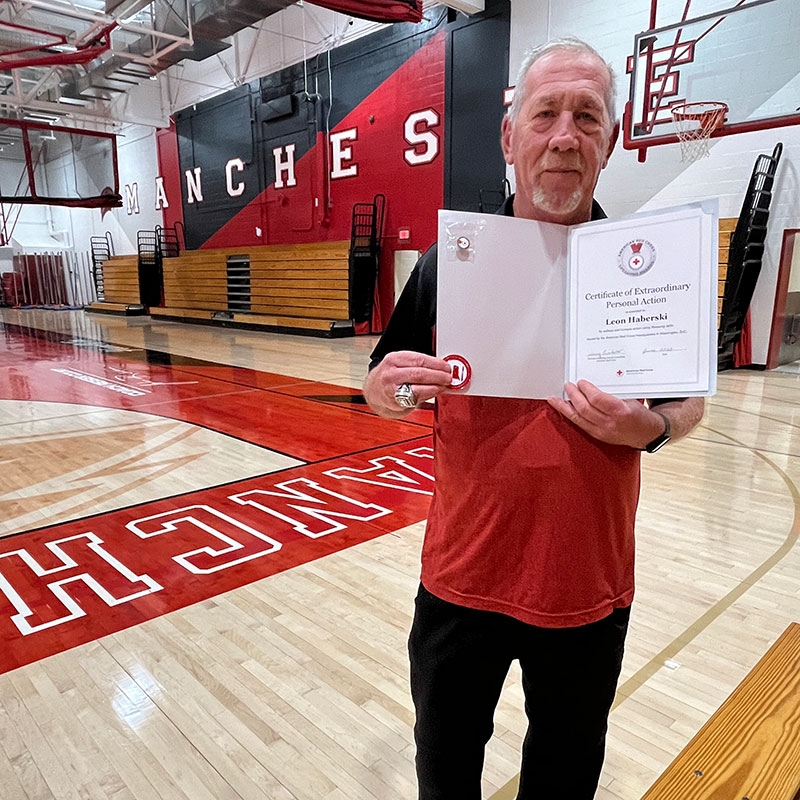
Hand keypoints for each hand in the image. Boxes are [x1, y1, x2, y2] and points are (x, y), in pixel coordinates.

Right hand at [364, 351, 453, 417]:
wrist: (374, 391)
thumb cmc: (390, 376)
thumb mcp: (399, 363)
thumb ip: (417, 363)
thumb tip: (440, 367)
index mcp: (393, 359)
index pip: (419, 359)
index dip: (436, 364)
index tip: (446, 367)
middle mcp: (391, 374)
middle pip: (419, 374)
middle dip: (438, 376)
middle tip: (448, 378)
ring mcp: (392, 389)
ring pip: (418, 389)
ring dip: (435, 388)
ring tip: (443, 386)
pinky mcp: (395, 403)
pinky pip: (415, 400)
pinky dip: (427, 396)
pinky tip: (433, 393)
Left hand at [547, 379, 664, 447]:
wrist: (647, 434)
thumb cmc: (640, 414)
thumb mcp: (631, 399)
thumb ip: (613, 392)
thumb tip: (594, 381)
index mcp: (620, 411)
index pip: (597, 399)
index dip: (586, 389)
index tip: (581, 382)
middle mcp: (610, 423)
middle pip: (585, 409)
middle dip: (573, 396)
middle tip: (568, 385)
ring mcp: (602, 432)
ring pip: (578, 419)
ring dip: (565, 407)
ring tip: (555, 398)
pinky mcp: (597, 436)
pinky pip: (580, 425)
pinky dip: (570, 416)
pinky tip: (564, 409)